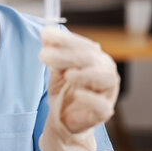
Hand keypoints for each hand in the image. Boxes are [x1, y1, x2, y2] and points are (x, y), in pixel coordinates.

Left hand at [38, 26, 119, 150]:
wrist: (64, 117)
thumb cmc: (64, 88)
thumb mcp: (55, 68)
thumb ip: (53, 51)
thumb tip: (46, 33)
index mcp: (95, 57)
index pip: (83, 44)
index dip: (65, 39)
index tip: (46, 34)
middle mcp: (105, 71)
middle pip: (91, 59)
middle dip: (67, 55)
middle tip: (44, 55)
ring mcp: (107, 92)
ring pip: (106, 78)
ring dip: (86, 74)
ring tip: (68, 74)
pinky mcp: (103, 112)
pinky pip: (102, 105)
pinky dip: (91, 98)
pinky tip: (77, 93)